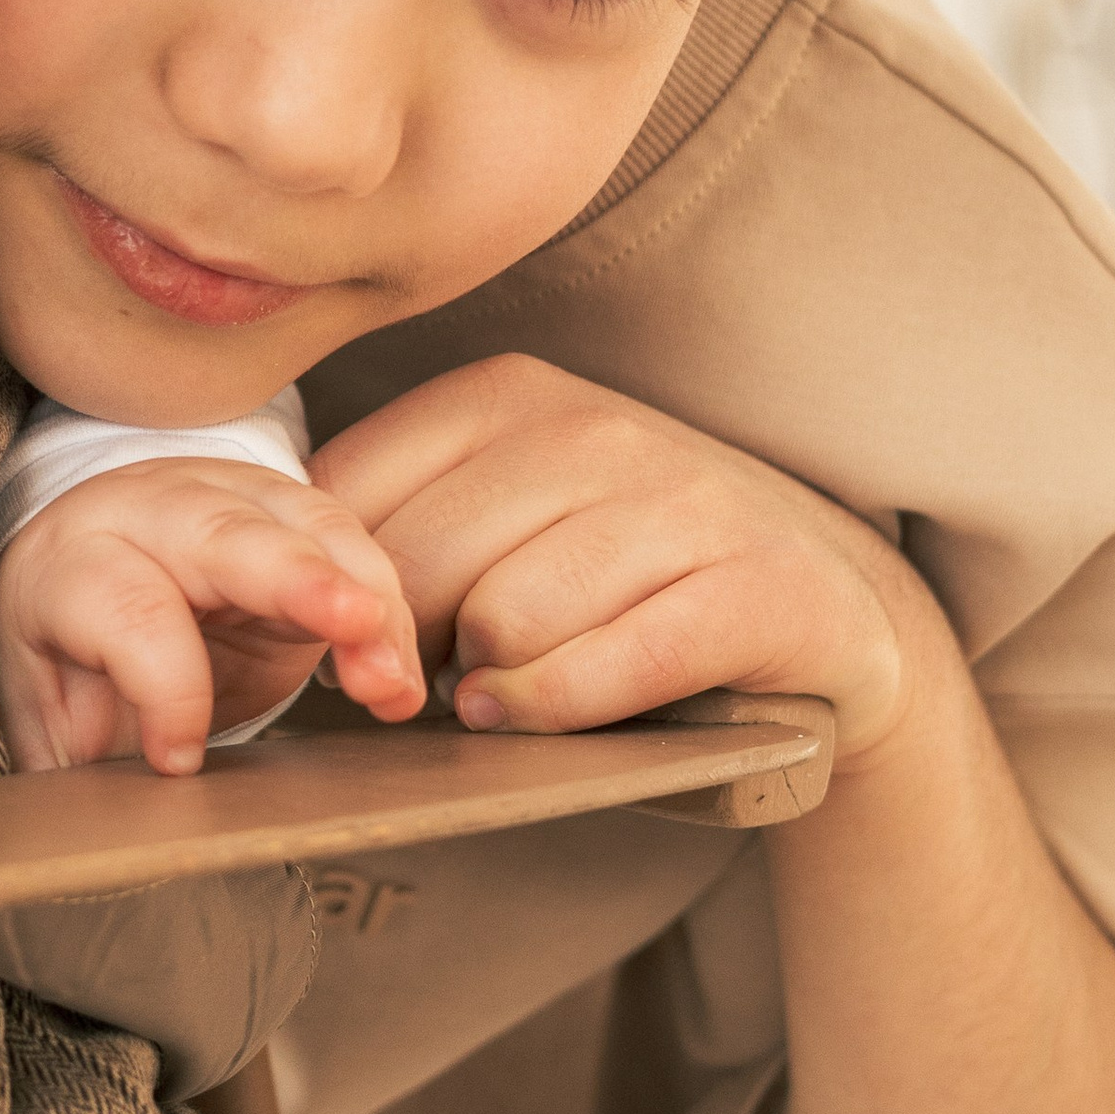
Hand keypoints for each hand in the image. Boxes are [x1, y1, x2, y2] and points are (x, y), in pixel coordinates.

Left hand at [0, 458, 424, 774]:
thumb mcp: (47, 705)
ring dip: (366, 601)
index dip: (166, 690)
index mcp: (76, 563)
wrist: (90, 561)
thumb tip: (100, 829)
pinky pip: (350, 544)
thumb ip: (73, 760)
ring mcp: (228, 498)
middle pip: (228, 535)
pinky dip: (385, 610)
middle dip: (300, 579)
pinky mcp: (289, 510)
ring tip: (391, 680)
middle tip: (358, 626)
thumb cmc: (69, 645)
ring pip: (309, 525)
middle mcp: (153, 514)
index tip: (182, 761)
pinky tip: (396, 673)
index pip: (129, 612)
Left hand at [311, 356, 939, 763]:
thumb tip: (286, 594)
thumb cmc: (624, 577)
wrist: (828, 612)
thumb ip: (399, 528)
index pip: (348, 494)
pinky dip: (551, 712)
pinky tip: (533, 717)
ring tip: (498, 695)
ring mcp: (679, 500)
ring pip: (501, 619)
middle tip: (424, 685)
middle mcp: (592, 428)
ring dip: (484, 686)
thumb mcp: (504, 515)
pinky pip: (600, 670)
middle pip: (415, 563)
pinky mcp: (749, 588)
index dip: (333, 592)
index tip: (354, 641)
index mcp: (507, 395)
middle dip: (401, 649)